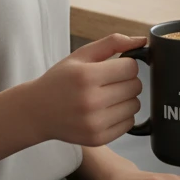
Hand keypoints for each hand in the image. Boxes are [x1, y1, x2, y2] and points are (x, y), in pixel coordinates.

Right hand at [24, 34, 146, 146]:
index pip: (131, 68)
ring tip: (108, 96)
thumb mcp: (81, 55)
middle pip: (135, 86)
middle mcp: (91, 102)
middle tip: (110, 82)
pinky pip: (129, 123)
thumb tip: (142, 40)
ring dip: (126, 99)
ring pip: (135, 105)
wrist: (37, 112)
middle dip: (127, 81)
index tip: (114, 67)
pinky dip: (122, 115)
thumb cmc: (61, 80)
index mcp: (86, 76)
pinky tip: (106, 111)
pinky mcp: (98, 138)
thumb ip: (113, 43)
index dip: (125, 65)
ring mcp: (95, 123)